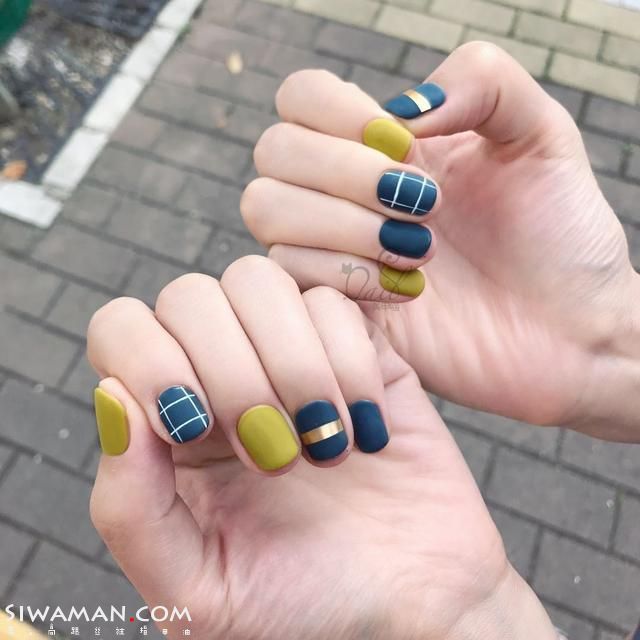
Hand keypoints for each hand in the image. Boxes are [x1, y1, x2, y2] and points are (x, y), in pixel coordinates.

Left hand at [87, 256, 555, 639]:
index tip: (195, 430)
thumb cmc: (303, 607)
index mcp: (170, 426)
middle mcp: (223, 376)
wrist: (413, 608)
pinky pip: (334, 303)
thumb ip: (129, 506)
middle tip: (274, 456)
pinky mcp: (358, 349)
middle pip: (192, 294)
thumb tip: (111, 395)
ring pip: (259, 281)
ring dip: (292, 363)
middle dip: (232, 371)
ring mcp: (291, 356)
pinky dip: (349, 365)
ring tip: (323, 445)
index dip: (150, 361)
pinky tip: (366, 431)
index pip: (123, 329)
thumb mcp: (195, 586)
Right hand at [241, 42, 639, 440]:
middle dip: (345, 175)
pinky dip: (348, 275)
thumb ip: (481, 80)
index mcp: (387, 144)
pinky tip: (408, 292)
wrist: (568, 331)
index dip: (338, 114)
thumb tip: (399, 112)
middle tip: (424, 204)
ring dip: (344, 226)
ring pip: (266, 211)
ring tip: (420, 251)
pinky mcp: (339, 306)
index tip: (408, 148)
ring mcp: (339, 250)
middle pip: (273, 152)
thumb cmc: (560, 235)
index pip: (301, 98)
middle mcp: (350, 194)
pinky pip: (289, 276)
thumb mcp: (542, 134)